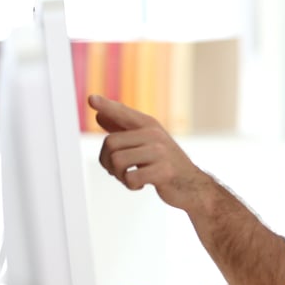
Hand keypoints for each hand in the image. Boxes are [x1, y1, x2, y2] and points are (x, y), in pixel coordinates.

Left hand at [90, 95, 212, 210]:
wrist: (192, 185)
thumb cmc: (165, 163)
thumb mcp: (147, 143)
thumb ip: (123, 129)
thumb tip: (99, 115)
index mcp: (149, 125)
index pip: (123, 113)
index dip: (106, 106)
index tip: (91, 99)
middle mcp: (154, 134)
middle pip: (110, 143)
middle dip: (107, 162)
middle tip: (118, 171)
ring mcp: (160, 152)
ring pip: (117, 161)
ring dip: (118, 175)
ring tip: (130, 177)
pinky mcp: (163, 171)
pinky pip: (131, 177)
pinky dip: (131, 185)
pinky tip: (140, 184)